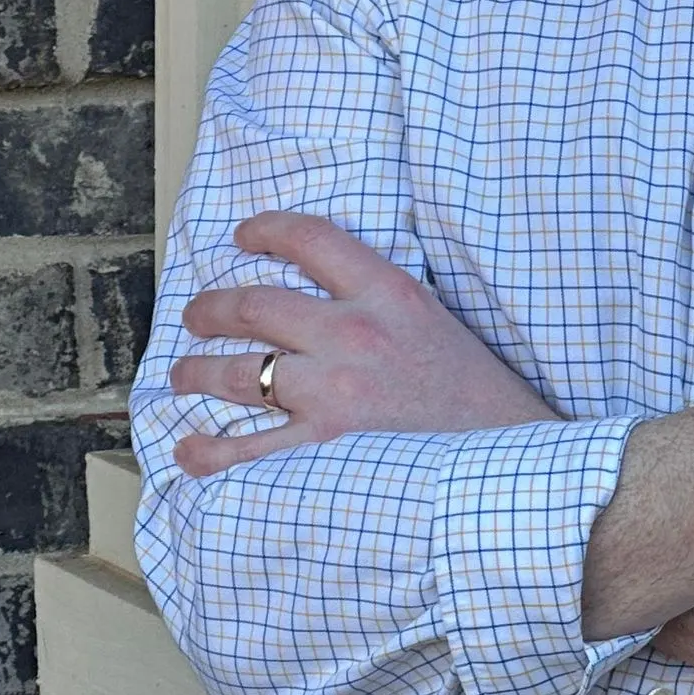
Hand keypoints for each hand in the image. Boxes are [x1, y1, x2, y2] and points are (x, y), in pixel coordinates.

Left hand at [169, 211, 558, 476]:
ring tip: (184, 373)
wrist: (509, 465)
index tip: (243, 235)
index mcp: (389, 293)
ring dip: (198, 371)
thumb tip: (325, 295)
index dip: (266, 229)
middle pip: (255, 305)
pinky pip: (244, 452)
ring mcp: (334, 397)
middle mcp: (354, 335)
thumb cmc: (475, 398)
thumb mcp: (435, 321)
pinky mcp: (323, 456)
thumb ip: (380, 302)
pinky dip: (207, 450)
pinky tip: (190, 447)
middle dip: (211, 308)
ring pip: (239, 373)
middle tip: (196, 315)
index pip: (311, 238)